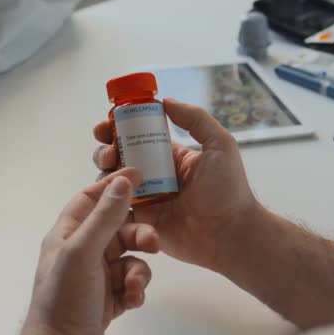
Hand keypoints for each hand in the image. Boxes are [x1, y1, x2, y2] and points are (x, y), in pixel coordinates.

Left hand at [22, 168, 158, 334]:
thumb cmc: (65, 297)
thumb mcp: (82, 251)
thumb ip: (105, 216)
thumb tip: (123, 180)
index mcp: (67, 234)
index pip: (90, 198)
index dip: (114, 186)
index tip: (140, 176)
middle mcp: (81, 251)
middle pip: (118, 229)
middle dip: (138, 235)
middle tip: (154, 244)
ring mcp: (95, 276)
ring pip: (129, 258)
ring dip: (138, 270)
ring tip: (134, 286)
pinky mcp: (108, 299)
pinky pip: (130, 283)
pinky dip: (135, 290)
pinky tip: (131, 301)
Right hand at [93, 98, 262, 270]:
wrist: (230, 233)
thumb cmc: (229, 189)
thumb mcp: (219, 144)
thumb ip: (196, 119)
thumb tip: (165, 101)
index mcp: (171, 156)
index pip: (139, 136)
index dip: (119, 127)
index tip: (107, 124)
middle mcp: (155, 175)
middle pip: (120, 157)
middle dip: (106, 148)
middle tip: (109, 150)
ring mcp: (146, 199)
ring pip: (113, 182)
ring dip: (104, 171)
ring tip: (111, 168)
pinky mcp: (141, 223)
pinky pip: (116, 209)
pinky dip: (106, 199)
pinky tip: (107, 192)